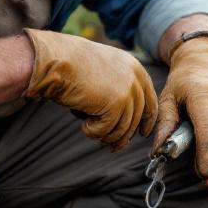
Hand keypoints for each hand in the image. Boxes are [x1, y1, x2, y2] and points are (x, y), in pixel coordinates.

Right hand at [23, 29, 156, 151]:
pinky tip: (83, 124)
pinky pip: (107, 130)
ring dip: (106, 135)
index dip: (147, 119)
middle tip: (113, 147)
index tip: (143, 132)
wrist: (58, 60)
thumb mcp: (103, 71)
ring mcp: (127, 91)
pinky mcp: (116, 104)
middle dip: (125, 136)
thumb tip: (124, 120)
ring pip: (123, 128)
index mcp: (134, 67)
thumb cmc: (72, 65)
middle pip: (138, 117)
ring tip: (90, 130)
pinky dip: (93, 132)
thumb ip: (117, 88)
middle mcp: (135, 78)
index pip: (150, 98)